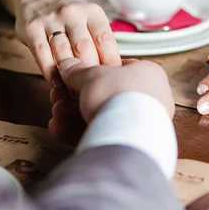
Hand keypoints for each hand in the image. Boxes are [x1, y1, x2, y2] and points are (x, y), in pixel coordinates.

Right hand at [15, 0, 120, 86]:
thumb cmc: (69, 19)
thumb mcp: (89, 22)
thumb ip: (99, 43)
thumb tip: (115, 74)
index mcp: (92, 12)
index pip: (104, 40)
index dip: (110, 64)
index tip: (111, 82)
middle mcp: (72, 12)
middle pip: (84, 48)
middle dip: (89, 72)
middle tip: (92, 91)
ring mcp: (51, 19)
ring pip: (63, 51)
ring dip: (69, 74)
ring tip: (75, 91)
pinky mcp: (32, 28)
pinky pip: (42, 53)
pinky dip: (50, 71)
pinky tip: (56, 83)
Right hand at [51, 57, 174, 127]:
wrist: (129, 133)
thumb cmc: (119, 95)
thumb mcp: (91, 75)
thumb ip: (78, 71)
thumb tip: (67, 65)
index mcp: (147, 73)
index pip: (118, 68)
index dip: (92, 72)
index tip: (74, 78)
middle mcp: (150, 97)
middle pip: (105, 95)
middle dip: (76, 100)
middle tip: (60, 99)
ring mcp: (142, 123)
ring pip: (101, 117)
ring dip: (73, 117)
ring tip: (58, 117)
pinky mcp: (132, 144)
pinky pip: (103, 133)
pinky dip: (81, 132)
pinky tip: (61, 130)